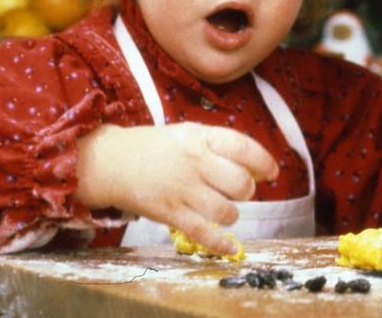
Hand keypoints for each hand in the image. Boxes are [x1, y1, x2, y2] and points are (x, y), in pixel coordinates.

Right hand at [74, 123, 278, 253]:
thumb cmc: (156, 148)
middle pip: (240, 184)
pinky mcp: (169, 213)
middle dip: (246, 191)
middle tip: (238, 191)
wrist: (110, 161)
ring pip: (225, 211)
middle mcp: (195, 163)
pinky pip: (202, 233)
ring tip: (223, 209)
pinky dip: (220, 243)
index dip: (264, 162)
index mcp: (201, 139)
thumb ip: (219, 146)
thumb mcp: (189, 134)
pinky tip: (230, 247)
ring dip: (231, 214)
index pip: (244, 148)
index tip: (272, 172)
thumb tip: (256, 166)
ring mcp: (182, 190)